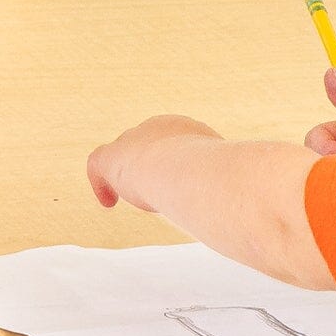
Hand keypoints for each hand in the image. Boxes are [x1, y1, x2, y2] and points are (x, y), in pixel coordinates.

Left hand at [88, 114, 217, 211]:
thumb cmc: (215, 179)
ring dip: (130, 177)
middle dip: (152, 169)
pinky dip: (101, 184)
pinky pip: (98, 165)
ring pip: (125, 156)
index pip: (174, 144)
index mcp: (186, 128)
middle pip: (147, 148)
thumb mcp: (228, 180)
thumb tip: (238, 207)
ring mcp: (132, 140)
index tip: (180, 185)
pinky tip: (108, 202)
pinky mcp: (110, 157)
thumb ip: (228, 188)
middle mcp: (156, 128)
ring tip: (140, 196)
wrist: (187, 170)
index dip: (175, 166)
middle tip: (159, 193)